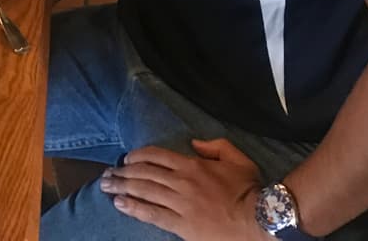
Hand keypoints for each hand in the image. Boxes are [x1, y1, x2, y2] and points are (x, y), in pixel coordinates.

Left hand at [99, 139, 268, 240]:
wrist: (261, 221)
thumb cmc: (249, 189)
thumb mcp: (236, 158)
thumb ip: (214, 145)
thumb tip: (193, 143)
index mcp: (192, 165)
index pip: (156, 155)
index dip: (137, 155)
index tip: (125, 158)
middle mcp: (181, 182)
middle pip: (144, 173)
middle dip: (122, 172)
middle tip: (107, 173)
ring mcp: (180, 204)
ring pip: (144, 191)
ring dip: (122, 187)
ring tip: (105, 185)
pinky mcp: (182, 225)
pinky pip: (152, 215)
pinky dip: (133, 208)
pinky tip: (119, 204)